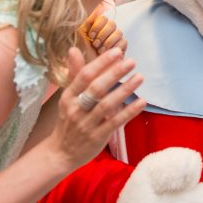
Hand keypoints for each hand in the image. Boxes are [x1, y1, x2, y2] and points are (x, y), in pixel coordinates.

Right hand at [44, 47, 144, 171]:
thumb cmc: (68, 120)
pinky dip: (129, 111)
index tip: (117, 51)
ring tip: (139, 77)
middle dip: (114, 73)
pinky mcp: (97, 137)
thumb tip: (73, 49)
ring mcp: (86, 124)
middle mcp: (76, 109)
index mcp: (68, 96)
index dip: (101, 63)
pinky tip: (141, 102)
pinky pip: (115, 122)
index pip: (84, 76)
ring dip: (124, 90)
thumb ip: (76, 74)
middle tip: (131, 62)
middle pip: (96, 88)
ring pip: (107, 105)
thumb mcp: (68, 97)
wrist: (60, 153)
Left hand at [78, 0, 127, 56]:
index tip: (91, 35)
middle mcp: (107, 31)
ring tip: (100, 50)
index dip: (98, 25)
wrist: (89, 71)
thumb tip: (91, 15)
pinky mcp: (122, 47)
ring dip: (108, 41)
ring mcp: (116, 39)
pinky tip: (107, 53)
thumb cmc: (83, 55)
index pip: (103, 18)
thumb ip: (84, 25)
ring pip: (118, 32)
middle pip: (112, 24)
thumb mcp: (80, 39)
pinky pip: (124, 41)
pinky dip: (115, 47)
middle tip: (95, 44)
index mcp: (97, 27)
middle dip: (103, 34)